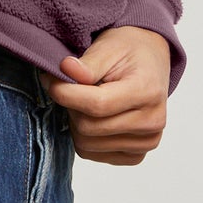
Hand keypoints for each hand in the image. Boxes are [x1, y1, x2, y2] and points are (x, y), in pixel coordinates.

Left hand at [40, 26, 170, 164]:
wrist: (150, 63)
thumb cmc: (129, 52)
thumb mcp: (109, 46)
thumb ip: (88, 63)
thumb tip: (65, 69)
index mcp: (147, 91)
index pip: (97, 104)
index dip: (66, 94)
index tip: (50, 80)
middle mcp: (152, 122)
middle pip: (89, 127)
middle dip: (70, 106)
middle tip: (69, 87)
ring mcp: (146, 142)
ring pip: (86, 144)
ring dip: (75, 121)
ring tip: (84, 99)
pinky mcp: (135, 155)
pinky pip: (92, 154)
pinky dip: (84, 135)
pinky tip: (93, 116)